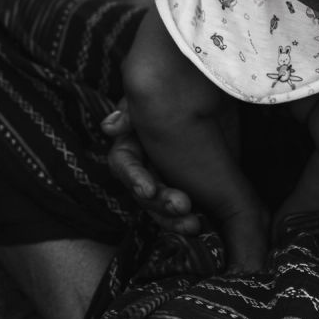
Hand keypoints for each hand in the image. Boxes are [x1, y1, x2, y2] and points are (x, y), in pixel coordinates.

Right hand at [101, 102, 201, 234]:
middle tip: (184, 206)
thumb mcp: (151, 100)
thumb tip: (108, 126)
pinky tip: (202, 225)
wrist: (209, 96)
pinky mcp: (183, 189)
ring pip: (160, 207)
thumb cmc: (173, 94)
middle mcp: (143, 166)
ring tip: (194, 224)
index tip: (148, 189)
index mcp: (131, 144)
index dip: (134, 178)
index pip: (123, 164)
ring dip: (174, 219)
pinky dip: (188, 219)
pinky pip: (180, 212)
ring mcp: (162, 180)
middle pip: (144, 192)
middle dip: (161, 203)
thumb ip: (131, 111)